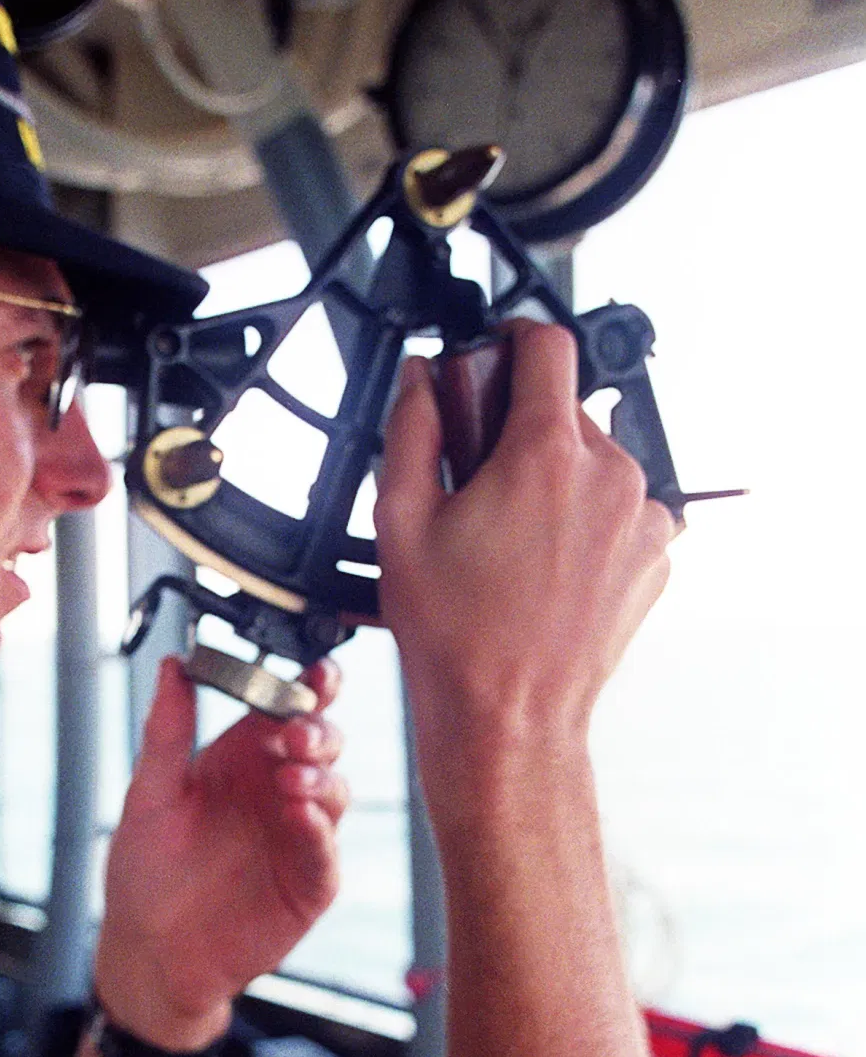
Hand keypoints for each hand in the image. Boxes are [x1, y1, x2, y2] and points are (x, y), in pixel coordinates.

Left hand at [94, 659, 348, 1048]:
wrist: (149, 952)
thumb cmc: (145, 874)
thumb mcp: (148, 796)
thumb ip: (167, 732)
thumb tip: (173, 666)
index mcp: (242, 759)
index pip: (286, 709)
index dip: (309, 687)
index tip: (316, 674)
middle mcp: (277, 790)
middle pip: (321, 744)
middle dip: (318, 730)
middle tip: (295, 733)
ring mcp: (298, 836)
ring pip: (334, 791)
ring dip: (320, 777)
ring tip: (292, 778)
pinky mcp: (309, 883)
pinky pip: (324, 852)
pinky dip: (318, 832)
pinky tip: (300, 816)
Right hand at [374, 321, 675, 813]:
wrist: (508, 718)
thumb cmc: (455, 636)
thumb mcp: (400, 520)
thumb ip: (412, 429)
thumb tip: (421, 380)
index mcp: (546, 454)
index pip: (548, 345)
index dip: (512, 337)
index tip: (494, 352)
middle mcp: (610, 475)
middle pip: (567, 409)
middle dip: (520, 428)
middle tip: (476, 479)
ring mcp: (643, 518)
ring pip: (594, 461)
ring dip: (554, 476)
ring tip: (508, 534)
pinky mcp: (657, 556)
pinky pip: (619, 509)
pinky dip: (584, 520)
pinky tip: (543, 563)